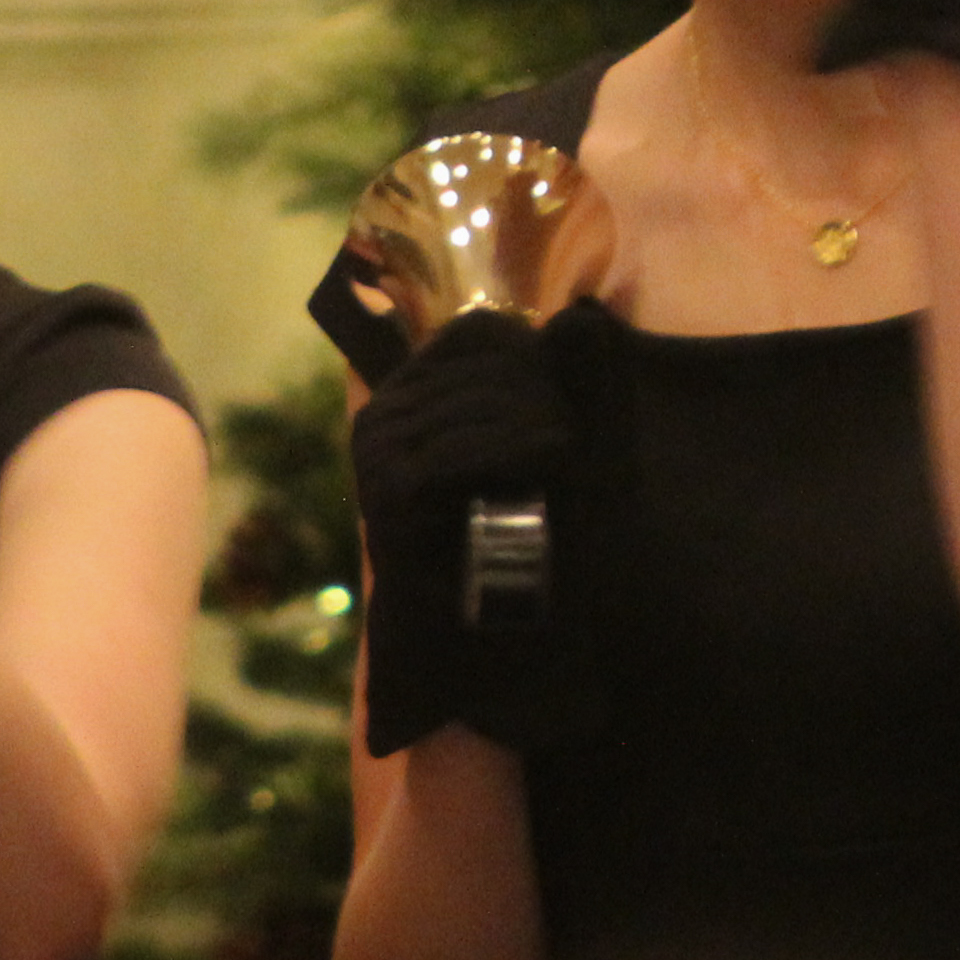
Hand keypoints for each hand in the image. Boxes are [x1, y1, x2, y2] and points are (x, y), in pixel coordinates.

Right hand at [348, 311, 596, 756]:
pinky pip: (464, 450)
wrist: (504, 643)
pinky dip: (519, 453)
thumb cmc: (534, 544)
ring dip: (544, 428)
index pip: (481, 331)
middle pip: (487, 361)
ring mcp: (377, 453)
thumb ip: (566, 383)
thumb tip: (582, 317)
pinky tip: (556, 464)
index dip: (541, 358)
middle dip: (549, 395)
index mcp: (412, 392)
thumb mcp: (556, 452)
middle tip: (576, 448)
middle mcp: (382, 412)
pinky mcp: (389, 497)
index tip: (570, 408)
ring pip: (484, 400)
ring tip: (568, 467)